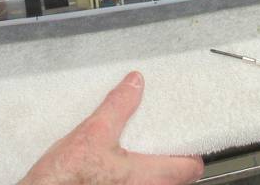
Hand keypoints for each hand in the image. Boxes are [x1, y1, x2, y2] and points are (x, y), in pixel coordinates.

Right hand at [19, 72, 203, 184]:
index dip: (192, 153)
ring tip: (139, 154)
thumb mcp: (93, 131)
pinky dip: (134, 179)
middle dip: (172, 163)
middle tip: (162, 144)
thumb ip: (118, 105)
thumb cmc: (66, 177)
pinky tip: (117, 169)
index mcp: (149, 176)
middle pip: (177, 181)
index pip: (191, 168)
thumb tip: (134, 84)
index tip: (187, 142)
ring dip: (153, 173)